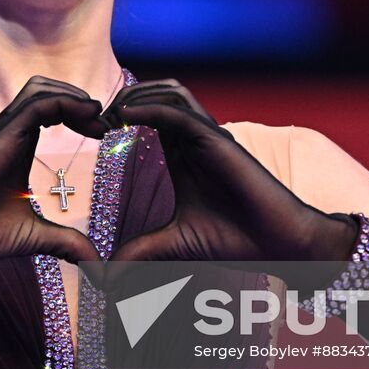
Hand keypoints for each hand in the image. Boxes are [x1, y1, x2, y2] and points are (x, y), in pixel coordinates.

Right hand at [0, 76, 107, 274]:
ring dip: (74, 96)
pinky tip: (88, 118)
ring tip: (98, 118)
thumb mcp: (33, 236)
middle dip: (81, 100)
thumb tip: (94, 262)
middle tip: (106, 125)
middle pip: (47, 90)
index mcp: (18, 147)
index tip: (105, 135)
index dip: (82, 115)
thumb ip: (64, 241)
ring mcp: (2, 132)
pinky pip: (36, 103)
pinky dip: (66, 102)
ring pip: (40, 88)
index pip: (52, 109)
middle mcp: (10, 133)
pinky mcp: (0, 136)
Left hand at [95, 79, 354, 268]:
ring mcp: (209, 136)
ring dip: (136, 95)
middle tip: (92, 118)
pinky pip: (181, 112)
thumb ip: (139, 252)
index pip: (147, 113)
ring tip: (108, 113)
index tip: (88, 131)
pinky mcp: (219, 140)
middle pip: (155, 93)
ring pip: (170, 92)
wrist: (279, 245)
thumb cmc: (234, 241)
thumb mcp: (172, 245)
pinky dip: (152, 107)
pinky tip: (125, 116)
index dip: (117, 114)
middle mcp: (195, 138)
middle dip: (121, 97)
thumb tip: (103, 277)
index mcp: (182, 153)